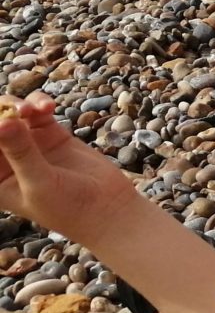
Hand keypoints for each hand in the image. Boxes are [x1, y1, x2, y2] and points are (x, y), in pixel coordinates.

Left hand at [0, 94, 136, 244]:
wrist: (107, 209)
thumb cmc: (67, 208)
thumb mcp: (39, 183)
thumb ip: (21, 152)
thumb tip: (3, 122)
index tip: (1, 123)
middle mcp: (6, 159)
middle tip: (15, 111)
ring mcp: (28, 144)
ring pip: (13, 114)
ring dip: (19, 105)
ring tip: (31, 110)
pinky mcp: (51, 133)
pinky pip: (38, 111)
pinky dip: (40, 103)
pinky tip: (48, 107)